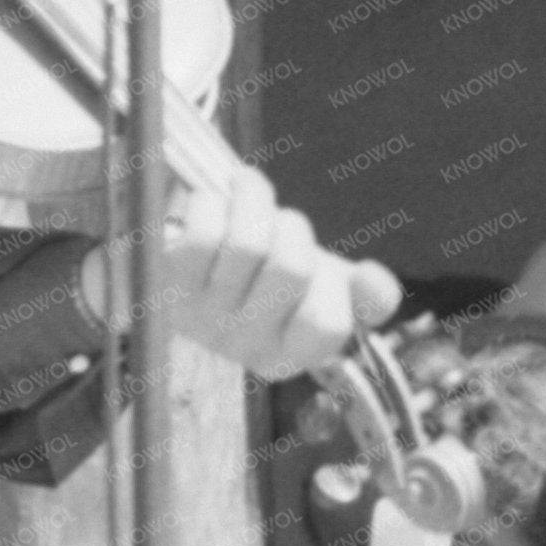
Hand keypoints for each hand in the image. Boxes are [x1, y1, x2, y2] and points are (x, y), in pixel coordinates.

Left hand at [81, 164, 402, 380]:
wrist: (172, 272)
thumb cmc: (256, 277)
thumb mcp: (318, 286)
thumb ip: (362, 293)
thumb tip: (377, 283)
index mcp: (287, 354)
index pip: (328, 327)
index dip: (334, 284)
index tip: (323, 264)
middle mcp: (244, 345)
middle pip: (292, 268)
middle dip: (291, 226)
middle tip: (277, 219)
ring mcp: (203, 317)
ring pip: (248, 245)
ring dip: (254, 200)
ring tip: (246, 191)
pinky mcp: (168, 284)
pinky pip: (204, 235)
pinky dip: (214, 202)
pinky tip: (212, 200)